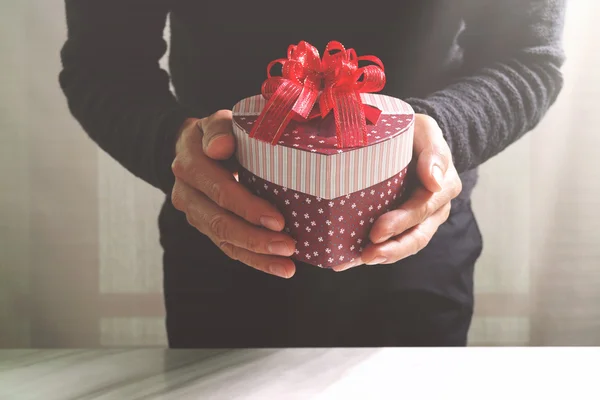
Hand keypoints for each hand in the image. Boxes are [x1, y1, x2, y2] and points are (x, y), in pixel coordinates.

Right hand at [170, 110, 295, 278]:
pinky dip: (254, 259)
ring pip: (224, 242)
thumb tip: (220, 147)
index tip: (278, 220)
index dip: (248, 207)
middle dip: (256, 239)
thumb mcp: (216, 122)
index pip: (220, 191)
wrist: (192, 148)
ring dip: (257, 256)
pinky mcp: (207, 227)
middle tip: (288, 247)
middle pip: (221, 223)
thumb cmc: (216, 133)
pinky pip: (229, 248)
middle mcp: (188, 194)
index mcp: (190, 165)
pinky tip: (278, 266)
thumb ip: (219, 130)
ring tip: (287, 266)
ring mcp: (196, 214)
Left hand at [333, 114, 461, 271]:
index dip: (401, 222)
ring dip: (382, 256)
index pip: (423, 209)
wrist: (409, 139)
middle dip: (392, 248)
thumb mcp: (426, 131)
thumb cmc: (416, 134)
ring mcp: (418, 220)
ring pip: (404, 245)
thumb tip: (433, 181)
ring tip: (357, 261)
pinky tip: (346, 261)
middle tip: (367, 254)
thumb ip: (433, 152)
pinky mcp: (401, 225)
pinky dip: (368, 253)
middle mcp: (434, 209)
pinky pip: (388, 243)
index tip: (377, 231)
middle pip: (416, 235)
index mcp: (442, 187)